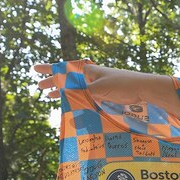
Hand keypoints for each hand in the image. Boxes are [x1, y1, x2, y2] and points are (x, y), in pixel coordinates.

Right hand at [32, 62, 150, 103]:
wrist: (144, 89)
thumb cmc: (122, 85)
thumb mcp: (98, 89)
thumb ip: (82, 97)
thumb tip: (69, 111)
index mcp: (89, 71)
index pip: (65, 69)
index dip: (50, 69)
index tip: (35, 69)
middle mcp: (92, 78)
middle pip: (68, 79)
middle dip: (54, 82)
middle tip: (40, 87)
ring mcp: (99, 87)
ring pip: (76, 89)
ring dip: (64, 92)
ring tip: (51, 96)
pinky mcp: (106, 97)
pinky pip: (87, 98)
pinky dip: (77, 100)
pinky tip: (72, 106)